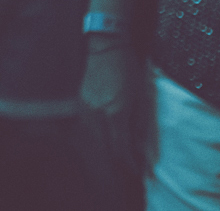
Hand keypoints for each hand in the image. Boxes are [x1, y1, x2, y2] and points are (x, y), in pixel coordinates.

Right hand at [80, 39, 149, 177]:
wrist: (106, 46)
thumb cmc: (128, 69)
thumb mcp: (141, 97)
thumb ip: (138, 124)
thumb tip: (139, 148)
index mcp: (115, 112)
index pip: (120, 149)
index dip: (129, 164)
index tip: (138, 173)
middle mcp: (97, 113)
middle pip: (104, 149)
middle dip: (117, 163)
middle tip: (128, 172)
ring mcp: (84, 108)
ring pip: (93, 140)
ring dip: (104, 152)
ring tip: (116, 161)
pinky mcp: (79, 103)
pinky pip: (86, 128)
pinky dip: (96, 139)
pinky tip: (102, 142)